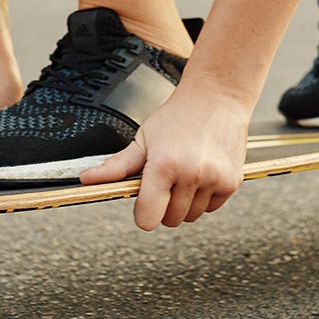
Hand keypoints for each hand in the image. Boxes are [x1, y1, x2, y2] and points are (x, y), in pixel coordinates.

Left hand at [79, 85, 250, 230]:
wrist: (217, 98)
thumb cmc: (177, 117)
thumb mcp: (143, 139)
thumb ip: (116, 166)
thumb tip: (86, 179)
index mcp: (164, 165)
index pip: (148, 218)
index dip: (143, 214)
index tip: (145, 203)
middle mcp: (191, 174)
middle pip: (170, 220)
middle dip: (164, 206)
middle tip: (167, 180)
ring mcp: (214, 179)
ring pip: (191, 216)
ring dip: (185, 203)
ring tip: (185, 174)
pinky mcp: (231, 182)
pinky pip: (211, 208)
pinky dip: (205, 198)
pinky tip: (202, 174)